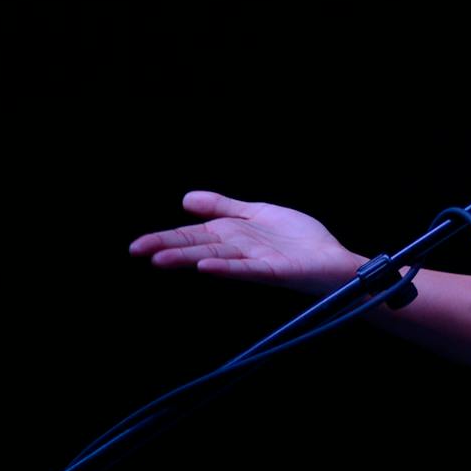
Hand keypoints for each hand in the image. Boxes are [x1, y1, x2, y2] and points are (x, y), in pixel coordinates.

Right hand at [129, 191, 360, 293]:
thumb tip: (186, 199)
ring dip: (188, 259)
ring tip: (161, 260)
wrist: (333, 259)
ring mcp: (255, 261)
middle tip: (137, 251)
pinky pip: (247, 270)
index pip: (192, 235)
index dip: (165, 238)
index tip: (137, 246)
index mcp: (232, 235)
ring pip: (216, 258)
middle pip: (197, 246)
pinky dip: (227, 268)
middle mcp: (239, 250)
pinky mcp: (275, 271)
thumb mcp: (257, 213)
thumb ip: (223, 207)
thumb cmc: (299, 240)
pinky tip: (206, 267)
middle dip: (167, 248)